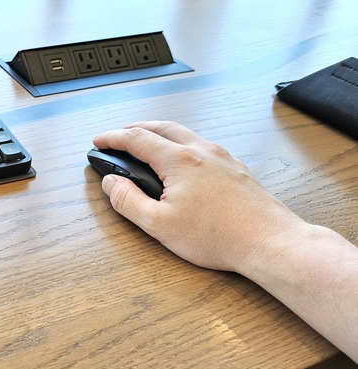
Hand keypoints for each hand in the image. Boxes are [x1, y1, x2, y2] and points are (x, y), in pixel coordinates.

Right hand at [92, 121, 306, 273]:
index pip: (136, 139)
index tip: (99, 140)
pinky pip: (201, 145)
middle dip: (135, 128)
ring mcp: (221, 157)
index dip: (113, 138)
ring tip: (146, 145)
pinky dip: (180, 143)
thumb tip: (111, 184)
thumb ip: (128, 201)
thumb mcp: (159, 225)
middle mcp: (201, 151)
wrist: (270, 242)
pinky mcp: (235, 168)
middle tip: (119, 137)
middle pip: (161, 127)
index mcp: (179, 160)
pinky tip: (180, 160)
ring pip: (184, 134)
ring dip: (159, 134)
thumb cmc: (218, 236)